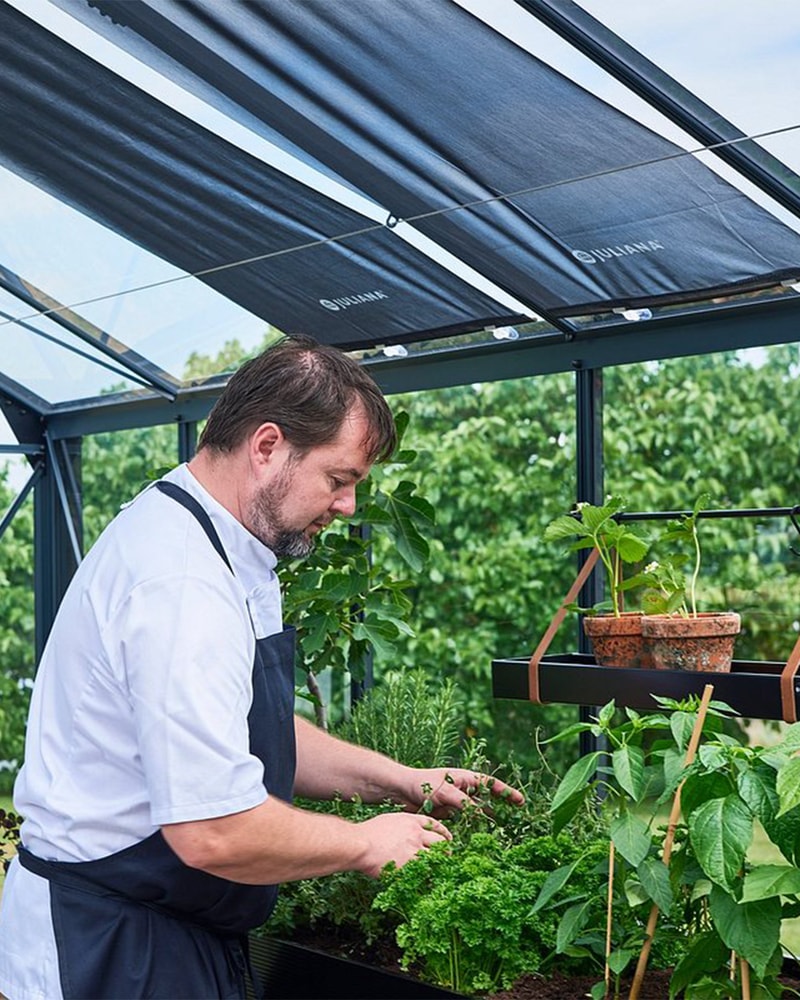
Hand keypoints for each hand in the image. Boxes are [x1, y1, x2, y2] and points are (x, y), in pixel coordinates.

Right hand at [355, 812, 451, 877]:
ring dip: (438, 865)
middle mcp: (416, 835)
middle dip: (446, 850)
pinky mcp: (408, 867)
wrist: (360, 844)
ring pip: (434, 859)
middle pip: (440, 842)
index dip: (443, 832)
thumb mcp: (389, 821)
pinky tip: (427, 881)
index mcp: (411, 822)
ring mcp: (413, 851)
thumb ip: (401, 826)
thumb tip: (406, 833)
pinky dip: (426, 878)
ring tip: (440, 872)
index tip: (447, 838)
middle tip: (448, 856)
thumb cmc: (368, 833)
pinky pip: (423, 874)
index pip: (435, 825)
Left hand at [398, 767, 524, 818]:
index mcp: (465, 778)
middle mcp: (463, 789)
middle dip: (502, 806)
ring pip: (477, 812)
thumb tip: (480, 813)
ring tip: (503, 830)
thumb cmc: (422, 784)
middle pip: (487, 798)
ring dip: (488, 820)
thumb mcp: (446, 792)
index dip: (506, 792)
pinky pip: (464, 822)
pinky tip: (479, 838)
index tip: (520, 801)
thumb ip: (464, 803)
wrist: (400, 792)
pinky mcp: (448, 814)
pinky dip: (472, 828)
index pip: (491, 784)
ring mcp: (456, 802)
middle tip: (517, 817)